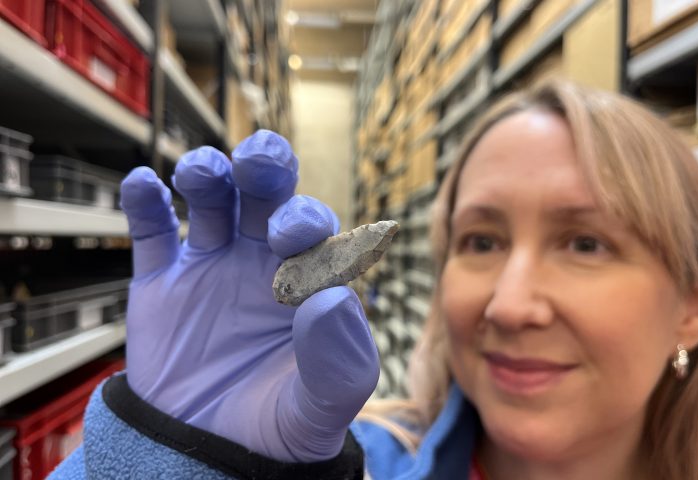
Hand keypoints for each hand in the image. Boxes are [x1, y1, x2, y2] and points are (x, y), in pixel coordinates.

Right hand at [119, 130, 379, 461]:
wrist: (207, 456)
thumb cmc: (277, 430)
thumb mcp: (320, 409)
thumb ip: (338, 360)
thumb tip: (333, 298)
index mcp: (308, 283)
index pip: (316, 233)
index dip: (305, 222)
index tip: (288, 239)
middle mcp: (263, 264)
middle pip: (268, 197)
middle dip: (267, 169)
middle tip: (258, 161)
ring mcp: (212, 269)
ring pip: (213, 203)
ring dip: (208, 176)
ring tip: (201, 174)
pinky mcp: (162, 284)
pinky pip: (152, 234)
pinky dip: (145, 206)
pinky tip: (143, 185)